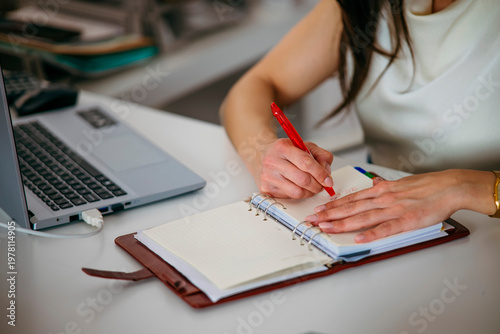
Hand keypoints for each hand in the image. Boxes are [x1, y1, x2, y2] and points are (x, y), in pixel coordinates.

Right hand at [255, 138, 333, 198]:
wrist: (261, 155)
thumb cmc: (285, 152)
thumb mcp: (305, 146)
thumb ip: (321, 155)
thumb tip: (327, 172)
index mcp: (282, 147)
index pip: (306, 163)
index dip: (320, 174)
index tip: (328, 181)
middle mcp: (272, 161)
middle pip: (302, 180)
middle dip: (317, 185)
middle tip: (322, 185)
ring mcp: (267, 176)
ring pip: (296, 192)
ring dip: (309, 192)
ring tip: (311, 187)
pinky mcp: (265, 189)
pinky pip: (288, 198)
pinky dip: (298, 195)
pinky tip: (298, 187)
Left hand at [305, 169, 495, 242]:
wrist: (448, 186)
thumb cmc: (426, 186)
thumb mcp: (400, 182)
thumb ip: (385, 185)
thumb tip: (374, 182)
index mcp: (381, 190)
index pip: (351, 198)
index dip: (332, 205)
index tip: (318, 210)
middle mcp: (382, 198)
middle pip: (350, 207)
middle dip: (329, 215)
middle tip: (312, 220)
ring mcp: (393, 209)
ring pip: (362, 217)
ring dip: (342, 223)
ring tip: (325, 228)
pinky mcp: (406, 221)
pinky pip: (385, 228)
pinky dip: (371, 234)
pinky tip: (358, 238)